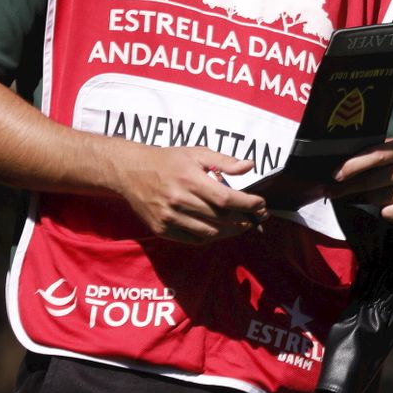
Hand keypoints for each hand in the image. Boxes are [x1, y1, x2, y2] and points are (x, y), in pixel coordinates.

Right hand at [110, 145, 265, 243]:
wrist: (130, 171)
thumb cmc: (169, 160)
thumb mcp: (197, 153)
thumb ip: (224, 161)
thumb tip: (249, 166)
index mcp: (190, 180)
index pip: (226, 199)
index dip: (248, 204)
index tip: (261, 205)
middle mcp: (179, 201)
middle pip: (221, 218)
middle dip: (245, 218)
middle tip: (259, 216)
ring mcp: (168, 217)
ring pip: (209, 231)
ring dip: (231, 231)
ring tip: (244, 224)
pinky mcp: (161, 229)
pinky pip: (193, 239)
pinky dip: (211, 236)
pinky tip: (222, 230)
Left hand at [328, 132, 392, 220]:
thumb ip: (376, 153)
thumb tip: (340, 170)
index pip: (375, 156)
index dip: (353, 166)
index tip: (335, 175)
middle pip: (371, 182)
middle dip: (349, 187)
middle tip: (333, 190)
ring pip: (377, 199)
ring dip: (371, 197)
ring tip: (381, 191)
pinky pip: (388, 213)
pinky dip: (385, 210)